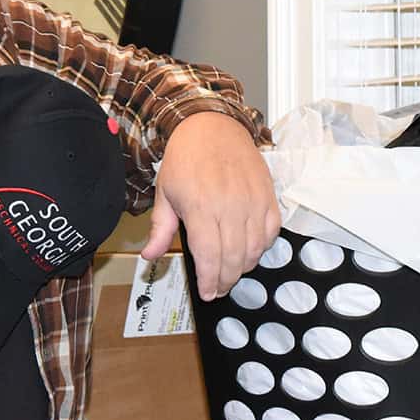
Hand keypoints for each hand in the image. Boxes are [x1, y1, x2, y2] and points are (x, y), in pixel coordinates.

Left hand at [143, 112, 279, 300]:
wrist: (212, 126)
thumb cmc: (185, 158)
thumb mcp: (165, 192)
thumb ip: (160, 228)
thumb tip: (149, 256)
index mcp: (200, 207)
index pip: (209, 257)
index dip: (209, 281)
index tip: (207, 293)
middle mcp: (230, 206)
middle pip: (234, 259)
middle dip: (226, 280)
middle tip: (219, 288)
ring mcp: (252, 201)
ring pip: (254, 250)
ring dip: (244, 268)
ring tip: (232, 273)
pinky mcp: (268, 195)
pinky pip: (271, 232)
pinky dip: (262, 248)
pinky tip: (250, 251)